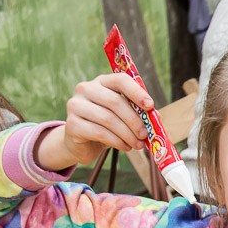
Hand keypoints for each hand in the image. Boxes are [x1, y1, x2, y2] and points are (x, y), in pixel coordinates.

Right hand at [35, 74, 151, 171]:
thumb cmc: (107, 126)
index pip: (120, 80)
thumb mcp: (123, 117)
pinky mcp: (72, 124)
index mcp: (101, 82)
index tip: (150, 106)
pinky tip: (125, 147)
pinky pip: (100, 133)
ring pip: (108, 119)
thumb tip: (155, 115)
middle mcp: (85, 89)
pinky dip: (117, 142)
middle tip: (145, 134)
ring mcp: (76, 106)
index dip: (136, 92)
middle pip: (115, 101)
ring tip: (137, 145)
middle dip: (134, 120)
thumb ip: (137, 113)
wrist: (82, 144)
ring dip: (127, 134)